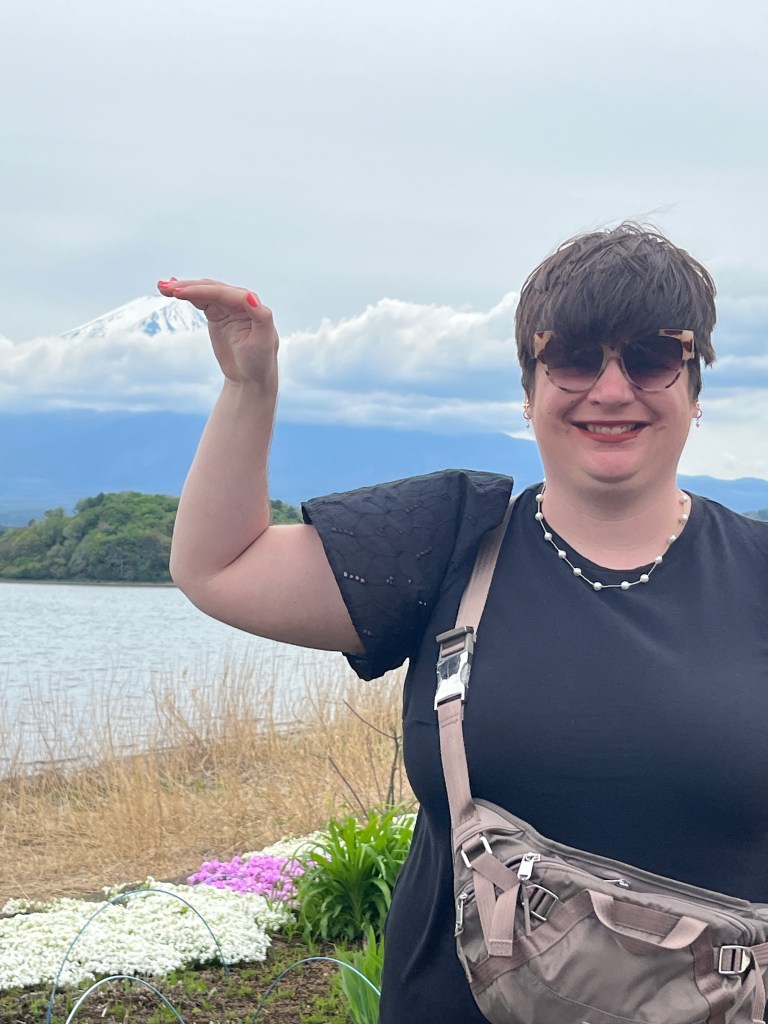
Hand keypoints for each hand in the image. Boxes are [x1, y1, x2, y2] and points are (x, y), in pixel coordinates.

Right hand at [157, 278, 278, 386]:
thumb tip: (250, 295)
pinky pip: (200, 301)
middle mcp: (239, 302)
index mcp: (252, 305)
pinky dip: (187, 295)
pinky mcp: (216, 315)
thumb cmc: (260, 361)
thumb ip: (261, 316)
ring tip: (162, 287)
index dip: (202, 291)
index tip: (180, 293)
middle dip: (189, 287)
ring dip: (183, 288)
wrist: (250, 378)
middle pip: (211, 289)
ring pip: (204, 292)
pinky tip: (171, 290)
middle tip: (166, 288)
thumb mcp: (264, 341)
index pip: (224, 293)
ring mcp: (227, 307)